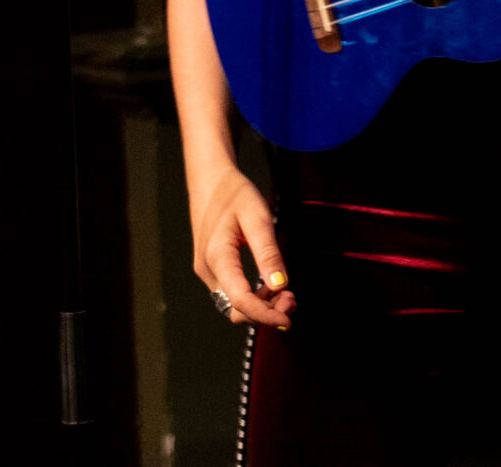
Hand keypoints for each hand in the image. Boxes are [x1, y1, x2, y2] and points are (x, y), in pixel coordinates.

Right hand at [190, 167, 295, 329]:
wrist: (209, 180)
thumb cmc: (233, 194)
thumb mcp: (257, 217)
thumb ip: (268, 252)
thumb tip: (280, 285)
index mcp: (217, 257)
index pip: (240, 300)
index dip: (266, 316)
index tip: (288, 321)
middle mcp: (207, 270)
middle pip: (236, 309)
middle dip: (266, 313)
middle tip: (293, 300)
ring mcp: (207, 271)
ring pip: (234, 305)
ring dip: (261, 307)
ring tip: (287, 294)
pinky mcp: (212, 270)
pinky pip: (232, 293)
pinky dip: (253, 298)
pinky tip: (271, 287)